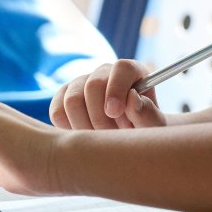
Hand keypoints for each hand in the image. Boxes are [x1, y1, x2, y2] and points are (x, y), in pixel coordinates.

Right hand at [49, 60, 166, 129]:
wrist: (125, 143)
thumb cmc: (144, 133)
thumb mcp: (154, 128)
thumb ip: (148, 115)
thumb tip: (132, 99)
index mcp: (131, 73)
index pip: (122, 68)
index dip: (117, 88)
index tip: (115, 113)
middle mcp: (104, 73)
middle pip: (93, 85)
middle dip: (101, 117)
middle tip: (112, 137)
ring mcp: (81, 84)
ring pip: (72, 100)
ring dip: (85, 126)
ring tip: (101, 139)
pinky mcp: (62, 98)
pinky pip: (57, 112)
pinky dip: (68, 128)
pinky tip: (85, 136)